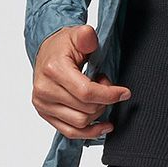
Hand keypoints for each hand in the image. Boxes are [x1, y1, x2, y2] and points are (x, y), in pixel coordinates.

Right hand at [31, 24, 130, 139]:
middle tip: (107, 84)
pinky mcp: (45, 114)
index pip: (86, 92)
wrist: (46, 52)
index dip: (109, 94)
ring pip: (79, 122)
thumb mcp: (77, 34)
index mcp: (53, 70)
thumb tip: (89, 36)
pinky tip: (103, 126)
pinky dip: (89, 132)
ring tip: (98, 96)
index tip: (125, 93)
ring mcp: (43, 105)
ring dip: (97, 113)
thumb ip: (85, 36)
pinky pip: (70, 132)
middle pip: (85, 108)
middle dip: (104, 100)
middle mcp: (45, 90)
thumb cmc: (63, 44)